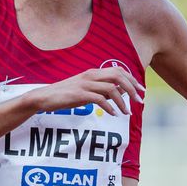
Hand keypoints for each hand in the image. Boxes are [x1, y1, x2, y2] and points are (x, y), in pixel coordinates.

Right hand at [28, 66, 142, 117]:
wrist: (44, 97)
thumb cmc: (66, 95)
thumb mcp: (86, 90)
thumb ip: (101, 90)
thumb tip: (118, 94)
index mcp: (93, 73)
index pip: (119, 71)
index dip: (132, 80)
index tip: (141, 91)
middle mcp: (91, 75)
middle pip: (118, 76)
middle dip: (132, 88)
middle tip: (139, 100)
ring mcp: (85, 84)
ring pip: (111, 89)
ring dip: (122, 101)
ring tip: (126, 112)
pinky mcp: (79, 94)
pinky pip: (99, 99)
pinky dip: (109, 107)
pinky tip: (113, 114)